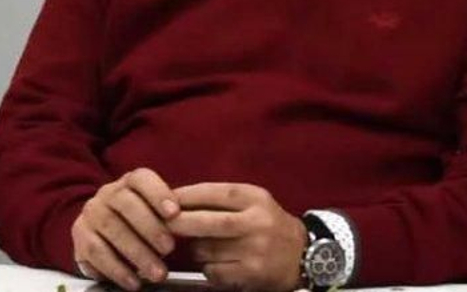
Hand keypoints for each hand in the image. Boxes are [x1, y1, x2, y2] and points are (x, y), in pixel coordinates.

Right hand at [72, 168, 179, 289]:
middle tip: (169, 249)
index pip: (142, 179)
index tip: (174, 213)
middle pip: (126, 203)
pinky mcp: (79, 236)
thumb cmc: (139, 225)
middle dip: (150, 227)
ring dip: (137, 252)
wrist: (101, 235)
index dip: (158, 193)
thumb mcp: (154, 214)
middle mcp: (107, 193)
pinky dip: (117, 268)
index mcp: (129, 183)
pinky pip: (96, 250)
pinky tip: (134, 282)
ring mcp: (91, 213)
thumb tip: (198, 226)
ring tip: (158, 273)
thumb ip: (171, 217)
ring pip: (111, 227)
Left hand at [168, 182, 305, 291]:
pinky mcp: (252, 275)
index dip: (184, 196)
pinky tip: (213, 262)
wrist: (304, 254)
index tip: (164, 199)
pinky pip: (214, 271)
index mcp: (254, 198)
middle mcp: (256, 223)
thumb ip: (220, 198)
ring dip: (194, 247)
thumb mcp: (252, 199)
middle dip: (179, 223)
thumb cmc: (267, 222)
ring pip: (207, 249)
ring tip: (198, 244)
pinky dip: (207, 267)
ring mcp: (255, 251)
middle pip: (207, 222)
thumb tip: (175, 199)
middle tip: (162, 223)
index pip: (212, 193)